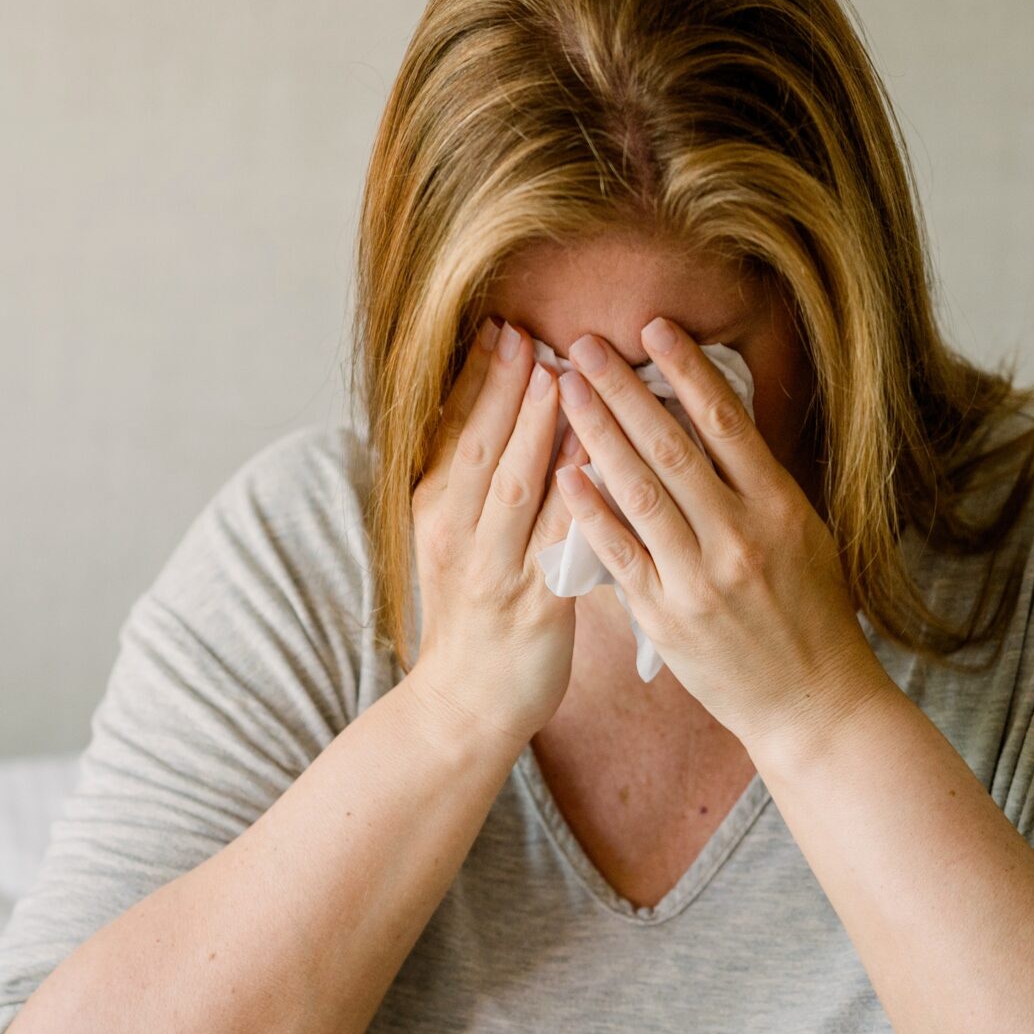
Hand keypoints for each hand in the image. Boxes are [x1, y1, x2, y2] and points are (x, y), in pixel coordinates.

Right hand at [404, 316, 574, 754]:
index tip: (498, 329)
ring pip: (514, 485)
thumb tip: (505, 416)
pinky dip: (576, 497)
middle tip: (528, 333)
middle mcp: (457, 535)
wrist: (465, 704)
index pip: (452, 434)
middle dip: (504, 388)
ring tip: (560, 376)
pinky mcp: (532, 604)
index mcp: (436, 514)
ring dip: (536, 428)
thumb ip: (477, 485)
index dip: (475, 380)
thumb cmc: (473, 618)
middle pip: (480, 448)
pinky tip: (598, 462)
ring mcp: (492, 569)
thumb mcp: (456, 542)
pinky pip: (558, 540)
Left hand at [548, 316, 894, 754]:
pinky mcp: (667, 617)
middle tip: (582, 347)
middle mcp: (742, 536)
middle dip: (623, 391)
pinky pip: (620, 555)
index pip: (726, 423)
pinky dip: (590, 512)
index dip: (686, 371)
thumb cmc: (807, 612)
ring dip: (596, 436)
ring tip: (564, 391)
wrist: (812, 702)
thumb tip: (708, 419)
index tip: (652, 328)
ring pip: (639, 492)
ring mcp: (701, 578)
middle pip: (671, 448)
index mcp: (781, 507)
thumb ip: (754, 484)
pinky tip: (562, 472)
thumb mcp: (802, 535)